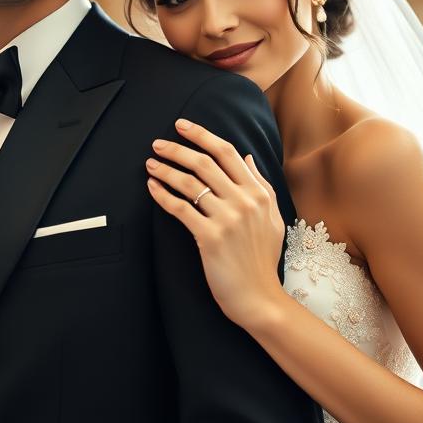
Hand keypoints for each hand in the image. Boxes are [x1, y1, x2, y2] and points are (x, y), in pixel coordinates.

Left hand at [146, 118, 285, 330]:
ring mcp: (227, 219)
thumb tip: (247, 156)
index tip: (182, 126)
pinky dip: (162, 195)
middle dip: (177, 148)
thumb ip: (260, 184)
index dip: (202, 135)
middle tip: (157, 143)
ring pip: (189, 183)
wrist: (258, 296)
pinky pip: (180, 208)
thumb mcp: (272, 217)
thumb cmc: (262, 259)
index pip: (227, 153)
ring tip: (151, 164)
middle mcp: (244, 201)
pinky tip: (152, 187)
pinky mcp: (209, 237)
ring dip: (166, 169)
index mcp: (259, 193)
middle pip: (204, 163)